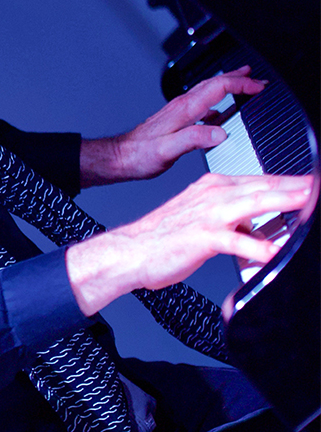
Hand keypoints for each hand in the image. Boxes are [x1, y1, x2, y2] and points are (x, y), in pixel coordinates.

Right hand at [65, 171, 313, 315]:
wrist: (130, 250)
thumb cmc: (163, 238)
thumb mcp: (203, 221)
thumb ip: (232, 221)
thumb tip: (257, 230)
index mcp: (213, 187)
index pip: (259, 180)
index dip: (289, 181)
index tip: (312, 181)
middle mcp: (213, 194)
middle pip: (262, 186)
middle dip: (295, 186)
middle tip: (318, 183)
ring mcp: (209, 214)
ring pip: (254, 203)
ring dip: (284, 201)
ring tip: (307, 200)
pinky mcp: (202, 237)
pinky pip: (234, 240)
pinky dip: (255, 245)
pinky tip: (271, 250)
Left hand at [80, 66, 265, 185]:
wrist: (121, 157)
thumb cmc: (140, 155)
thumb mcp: (169, 150)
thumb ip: (195, 139)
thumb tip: (220, 132)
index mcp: (184, 109)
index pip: (218, 87)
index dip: (241, 83)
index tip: (259, 85)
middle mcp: (182, 106)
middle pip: (214, 83)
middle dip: (238, 78)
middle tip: (257, 77)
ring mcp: (178, 111)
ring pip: (207, 91)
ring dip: (227, 86)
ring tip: (243, 84)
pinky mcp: (176, 119)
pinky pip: (201, 104)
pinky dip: (216, 102)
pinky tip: (220, 111)